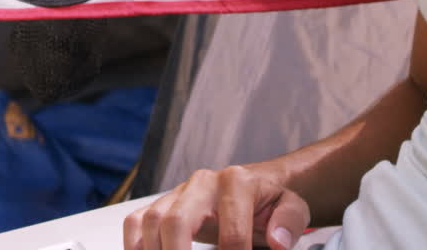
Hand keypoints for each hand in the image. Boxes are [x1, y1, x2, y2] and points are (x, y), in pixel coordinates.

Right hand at [122, 162, 310, 249]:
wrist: (256, 186)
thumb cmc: (270, 201)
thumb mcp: (292, 207)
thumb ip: (289, 223)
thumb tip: (277, 241)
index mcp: (237, 182)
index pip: (232, 230)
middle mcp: (202, 183)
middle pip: (176, 219)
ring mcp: (178, 193)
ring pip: (151, 221)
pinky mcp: (163, 203)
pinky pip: (136, 221)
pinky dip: (134, 246)